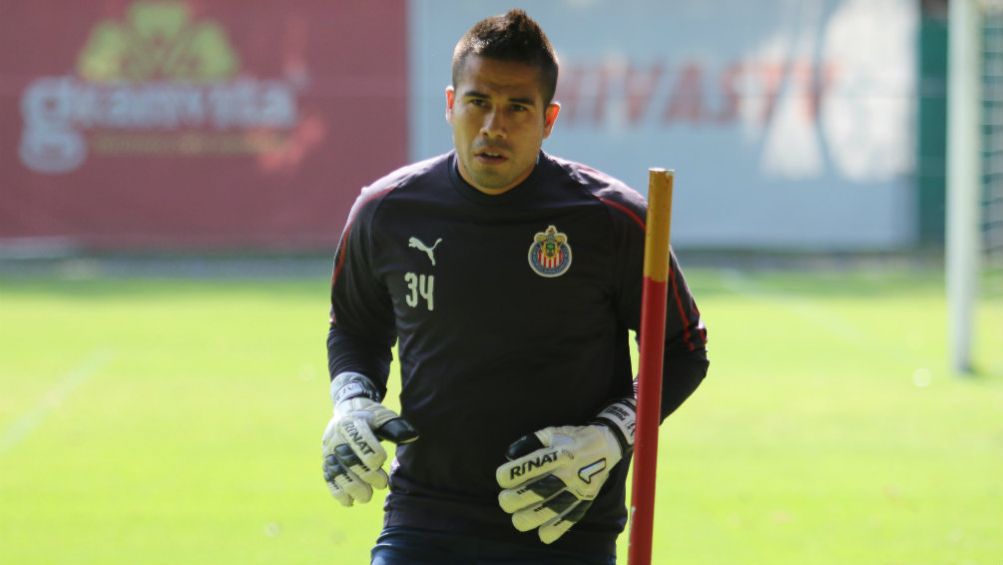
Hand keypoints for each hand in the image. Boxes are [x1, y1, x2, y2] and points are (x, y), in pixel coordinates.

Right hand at [322, 373, 417, 506]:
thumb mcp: (382, 415)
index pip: (361, 442)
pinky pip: (329, 479)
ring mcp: (329, 451)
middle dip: (367, 476)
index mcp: (350, 423)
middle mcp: (335, 438)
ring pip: (338, 473)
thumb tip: (412, 437)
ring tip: (366, 497)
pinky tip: (349, 501)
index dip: (374, 455)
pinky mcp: (326, 462)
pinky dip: (338, 492)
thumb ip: (395, 426)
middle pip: (350, 461)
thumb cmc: (370, 415)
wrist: (348, 411)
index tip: (383, 459)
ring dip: (352, 488)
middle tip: (382, 484)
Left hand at [495, 399, 634, 543]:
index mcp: (559, 452)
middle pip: (542, 490)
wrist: (607, 445)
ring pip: (555, 507)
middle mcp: (569, 471)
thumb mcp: (552, 432)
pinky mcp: (586, 499)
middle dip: (518, 498)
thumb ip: (530, 441)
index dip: (514, 472)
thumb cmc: (572, 438)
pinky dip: (558, 528)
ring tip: (517, 520)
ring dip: (533, 516)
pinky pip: (573, 516)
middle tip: (504, 501)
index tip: (501, 477)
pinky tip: (543, 535)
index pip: (534, 464)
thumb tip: (509, 455)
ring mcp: (579, 487)